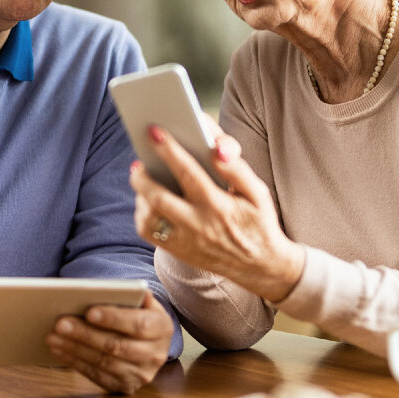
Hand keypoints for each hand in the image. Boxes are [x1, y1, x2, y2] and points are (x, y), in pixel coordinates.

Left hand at [45, 290, 173, 393]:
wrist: (151, 343)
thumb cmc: (139, 314)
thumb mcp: (142, 302)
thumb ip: (129, 295)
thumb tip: (101, 292)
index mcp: (162, 328)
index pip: (138, 324)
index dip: (114, 318)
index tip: (89, 311)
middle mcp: (156, 355)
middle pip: (116, 346)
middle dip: (85, 334)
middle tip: (60, 323)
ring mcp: (141, 375)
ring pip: (104, 363)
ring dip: (75, 349)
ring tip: (53, 336)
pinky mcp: (126, 387)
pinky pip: (97, 376)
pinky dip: (75, 362)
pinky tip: (60, 350)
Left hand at [130, 122, 304, 302]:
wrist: (260, 266)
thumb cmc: (258, 221)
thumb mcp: (258, 193)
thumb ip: (237, 169)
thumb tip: (216, 148)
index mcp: (219, 206)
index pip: (188, 172)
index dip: (169, 150)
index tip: (154, 131)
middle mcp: (199, 225)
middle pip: (159, 199)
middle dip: (142, 177)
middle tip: (138, 161)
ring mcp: (186, 241)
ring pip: (149, 219)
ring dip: (140, 196)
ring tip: (142, 178)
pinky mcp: (179, 252)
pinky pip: (150, 234)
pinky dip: (142, 214)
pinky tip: (147, 200)